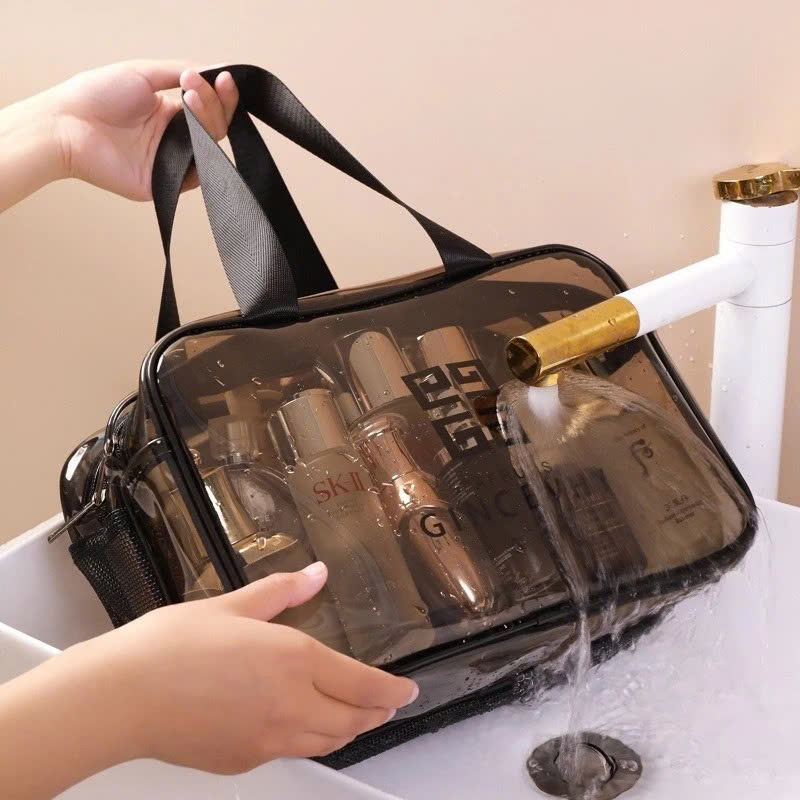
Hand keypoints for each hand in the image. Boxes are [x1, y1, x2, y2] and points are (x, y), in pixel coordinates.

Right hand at [0, 563, 418, 797]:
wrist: (122, 697)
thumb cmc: (171, 647)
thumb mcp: (233, 604)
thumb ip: (283, 591)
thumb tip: (316, 574)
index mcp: (294, 660)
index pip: (363, 684)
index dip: (392, 691)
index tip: (407, 691)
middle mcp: (290, 705)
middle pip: (353, 720)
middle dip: (376, 711)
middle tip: (386, 703)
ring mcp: (268, 739)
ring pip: (327, 742)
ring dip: (349, 729)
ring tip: (354, 716)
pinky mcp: (243, 760)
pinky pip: (291, 752)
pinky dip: (310, 740)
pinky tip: (300, 726)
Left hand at [50, 60, 238, 199]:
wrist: (67, 124)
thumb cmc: (95, 96)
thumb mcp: (143, 73)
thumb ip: (179, 71)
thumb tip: (214, 71)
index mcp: (169, 114)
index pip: (208, 108)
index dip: (220, 94)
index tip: (224, 78)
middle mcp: (173, 139)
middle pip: (215, 127)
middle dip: (216, 104)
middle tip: (204, 87)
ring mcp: (170, 163)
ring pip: (210, 149)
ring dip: (209, 121)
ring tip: (192, 99)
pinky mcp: (164, 184)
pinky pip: (196, 174)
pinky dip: (201, 153)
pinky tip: (192, 130)